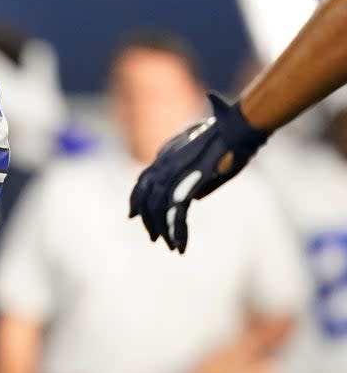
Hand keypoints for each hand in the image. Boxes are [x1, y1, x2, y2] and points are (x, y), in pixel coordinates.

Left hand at [129, 93, 268, 252]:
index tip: (133, 215)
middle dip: (148, 219)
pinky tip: (180, 244)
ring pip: (159, 208)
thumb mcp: (207, 159)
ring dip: (163, 229)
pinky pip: (177, 213)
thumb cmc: (230, 141)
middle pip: (146, 196)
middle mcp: (165, 162)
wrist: (239, 127)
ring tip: (170, 245)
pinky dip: (177, 231)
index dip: (137, 199)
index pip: (143, 180)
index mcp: (167, 154)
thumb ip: (198, 178)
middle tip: (153, 237)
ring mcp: (176, 171)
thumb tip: (195, 198)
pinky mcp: (191, 181)